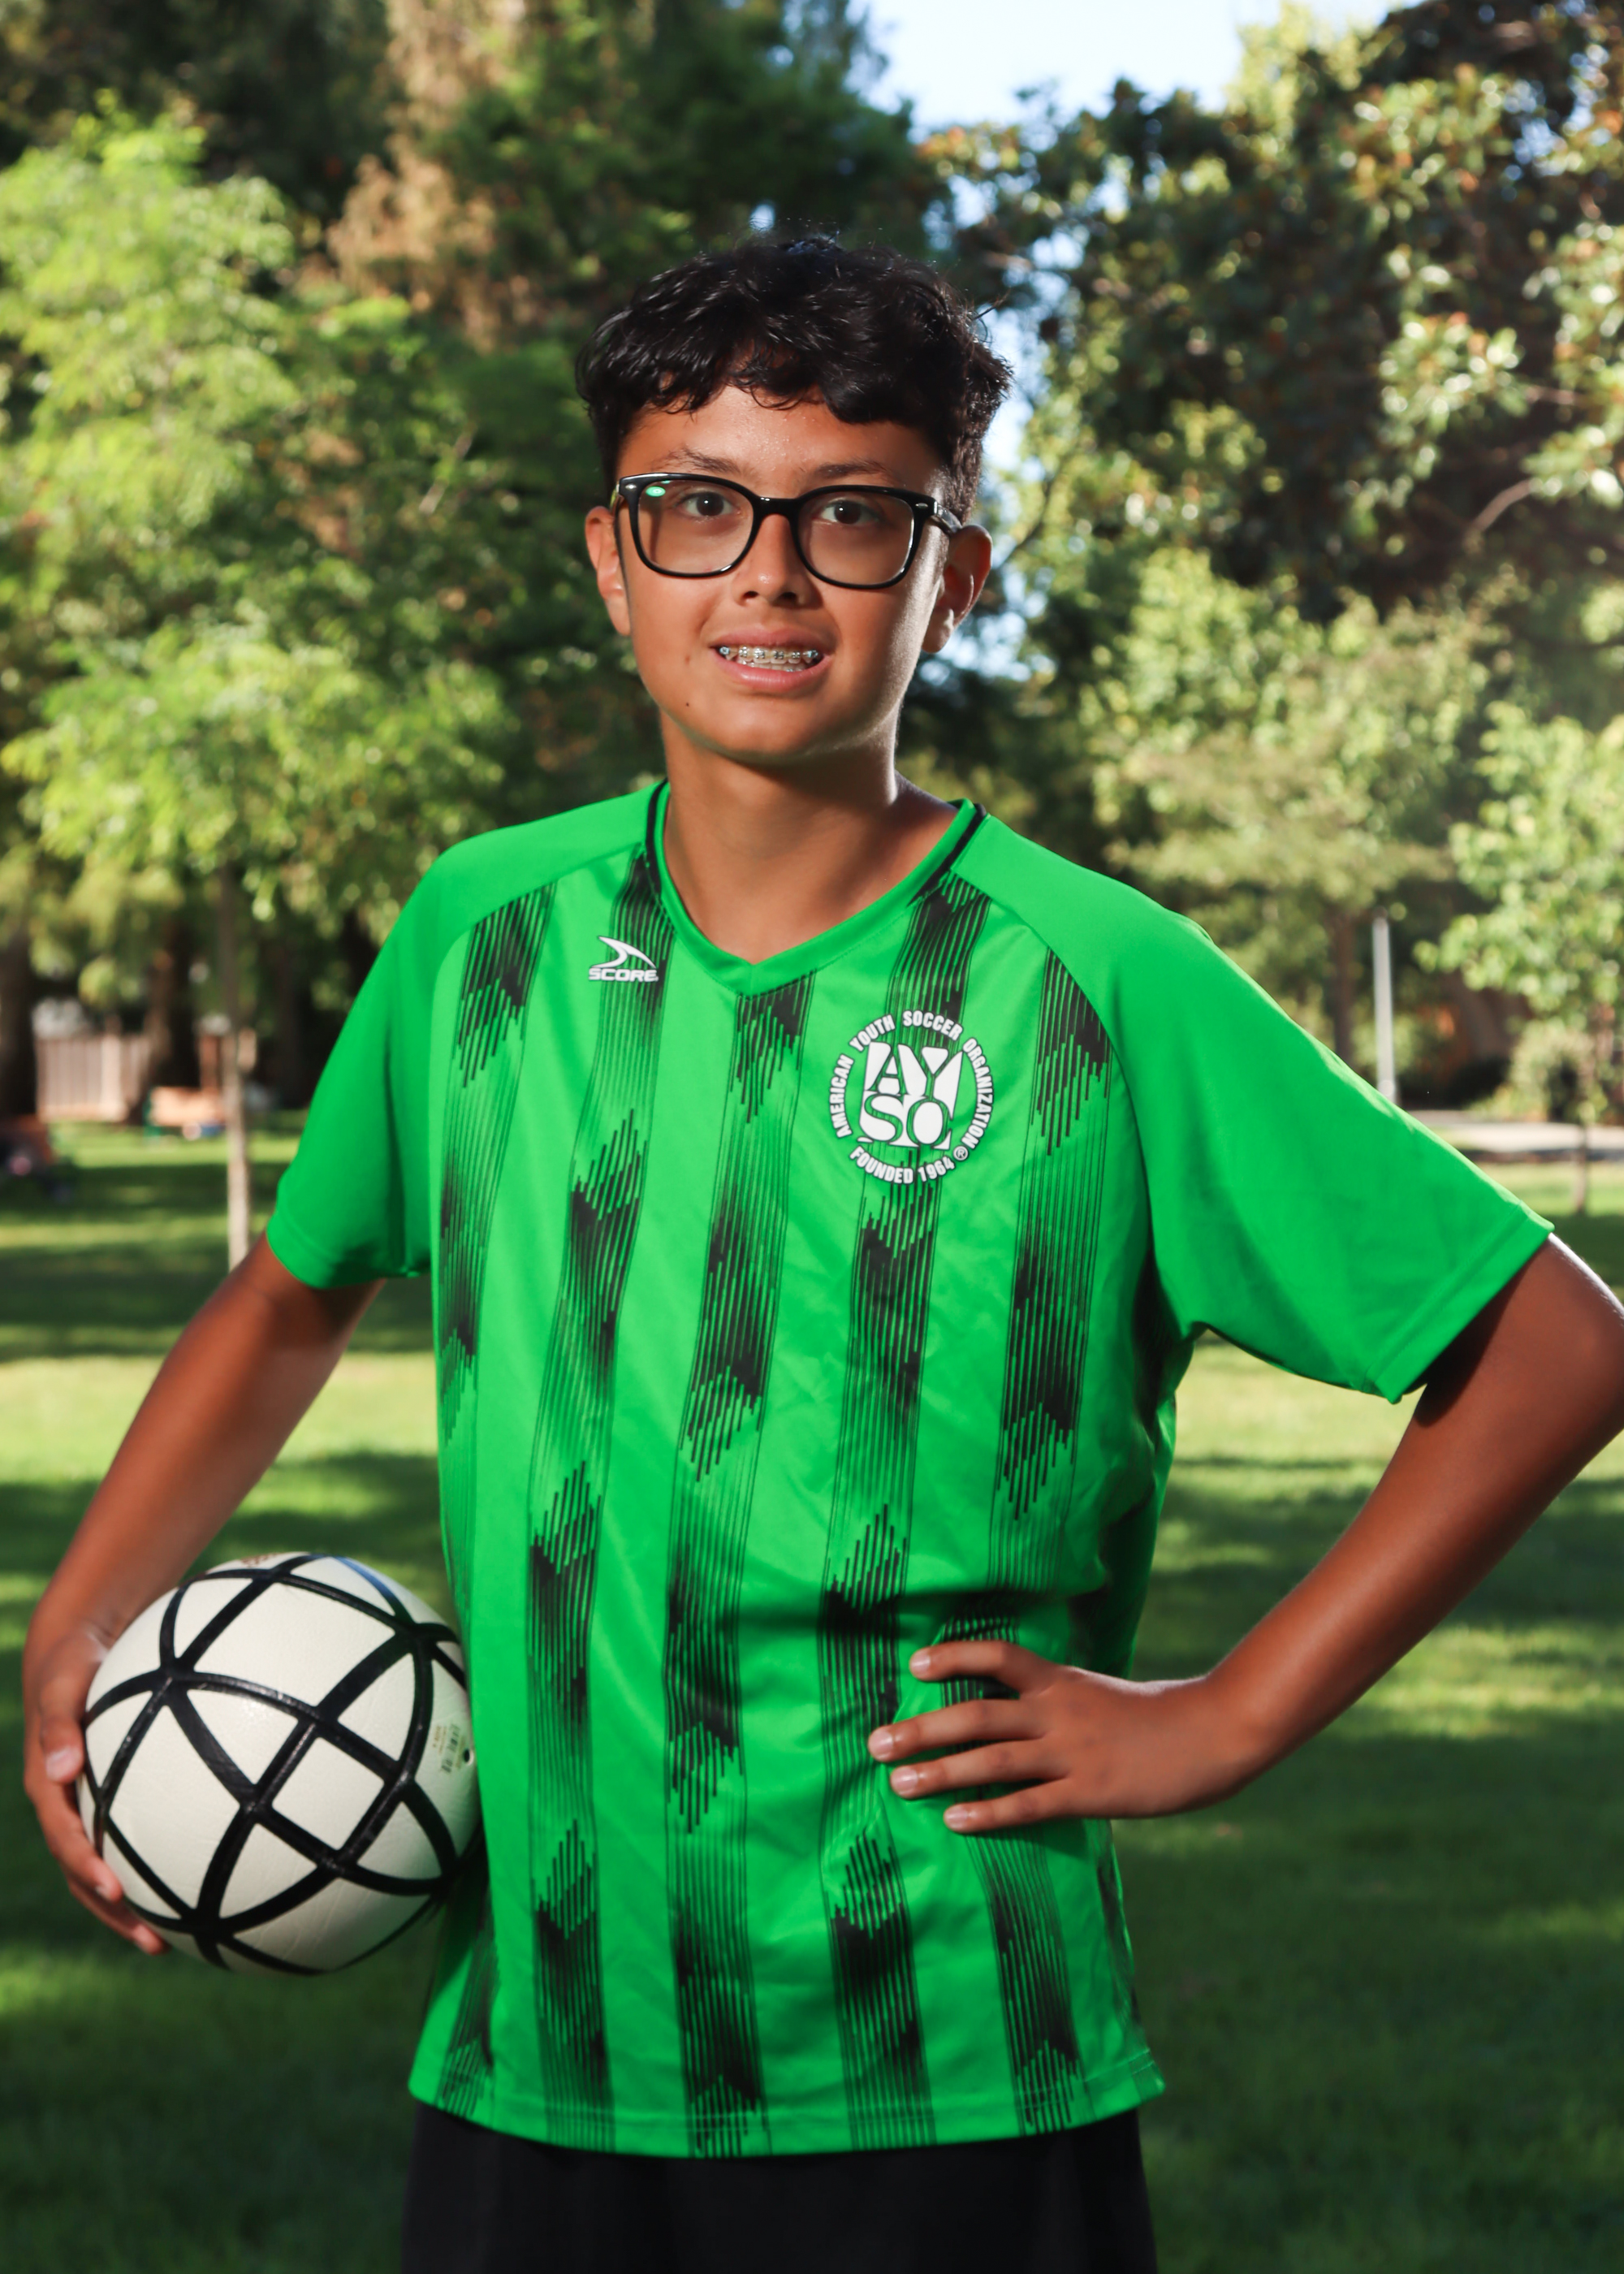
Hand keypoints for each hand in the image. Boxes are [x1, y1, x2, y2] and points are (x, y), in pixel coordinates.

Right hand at [22, 1623, 167, 1954]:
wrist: (79, 1654)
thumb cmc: (75, 1665)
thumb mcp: (64, 1683)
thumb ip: (59, 1722)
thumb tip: (61, 1770)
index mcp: (50, 1787)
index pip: (65, 1838)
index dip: (86, 1868)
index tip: (115, 1892)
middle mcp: (66, 1807)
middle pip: (84, 1874)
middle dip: (114, 1912)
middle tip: (152, 1941)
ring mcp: (87, 1809)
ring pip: (105, 1869)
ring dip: (131, 1908)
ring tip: (170, 1941)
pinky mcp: (109, 1802)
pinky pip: (130, 1842)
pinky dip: (154, 1867)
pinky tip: (197, 1882)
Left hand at [867, 1640, 1251, 1832]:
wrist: (1213, 1734)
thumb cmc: (1154, 1716)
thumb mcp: (1097, 1693)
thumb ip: (1056, 1699)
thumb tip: (1010, 1705)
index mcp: (1061, 1681)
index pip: (997, 1656)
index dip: (953, 1657)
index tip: (913, 1666)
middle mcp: (1058, 1712)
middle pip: (978, 1713)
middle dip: (922, 1729)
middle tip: (875, 1744)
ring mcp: (1073, 1754)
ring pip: (993, 1761)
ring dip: (941, 1772)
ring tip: (898, 1782)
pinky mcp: (1090, 1794)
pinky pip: (1030, 1805)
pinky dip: (989, 1812)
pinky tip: (955, 1821)